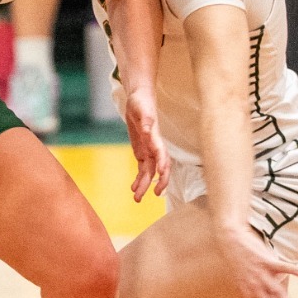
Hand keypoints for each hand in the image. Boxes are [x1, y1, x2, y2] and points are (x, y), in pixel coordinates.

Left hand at [120, 86, 169, 201]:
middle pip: (159, 167)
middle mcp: (154, 146)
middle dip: (158, 181)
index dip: (163, 164)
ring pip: (149, 172)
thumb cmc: (141, 102)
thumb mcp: (141, 109)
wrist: (139, 99)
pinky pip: (143, 168)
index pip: (162, 153)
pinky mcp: (142, 151)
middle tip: (154, 194)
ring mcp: (149, 150)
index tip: (162, 175)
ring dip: (144, 184)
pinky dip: (139, 178)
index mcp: (155, 137)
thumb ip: (145, 120)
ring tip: (137, 198)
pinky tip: (133, 188)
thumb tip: (147, 129)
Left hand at [214, 222, 297, 297]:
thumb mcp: (247, 280)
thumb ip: (263, 292)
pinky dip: (292, 270)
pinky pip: (280, 266)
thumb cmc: (241, 261)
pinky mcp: (265, 260)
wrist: (230, 240)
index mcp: (250, 292)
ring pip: (276, 292)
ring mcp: (260, 274)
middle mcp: (254, 286)